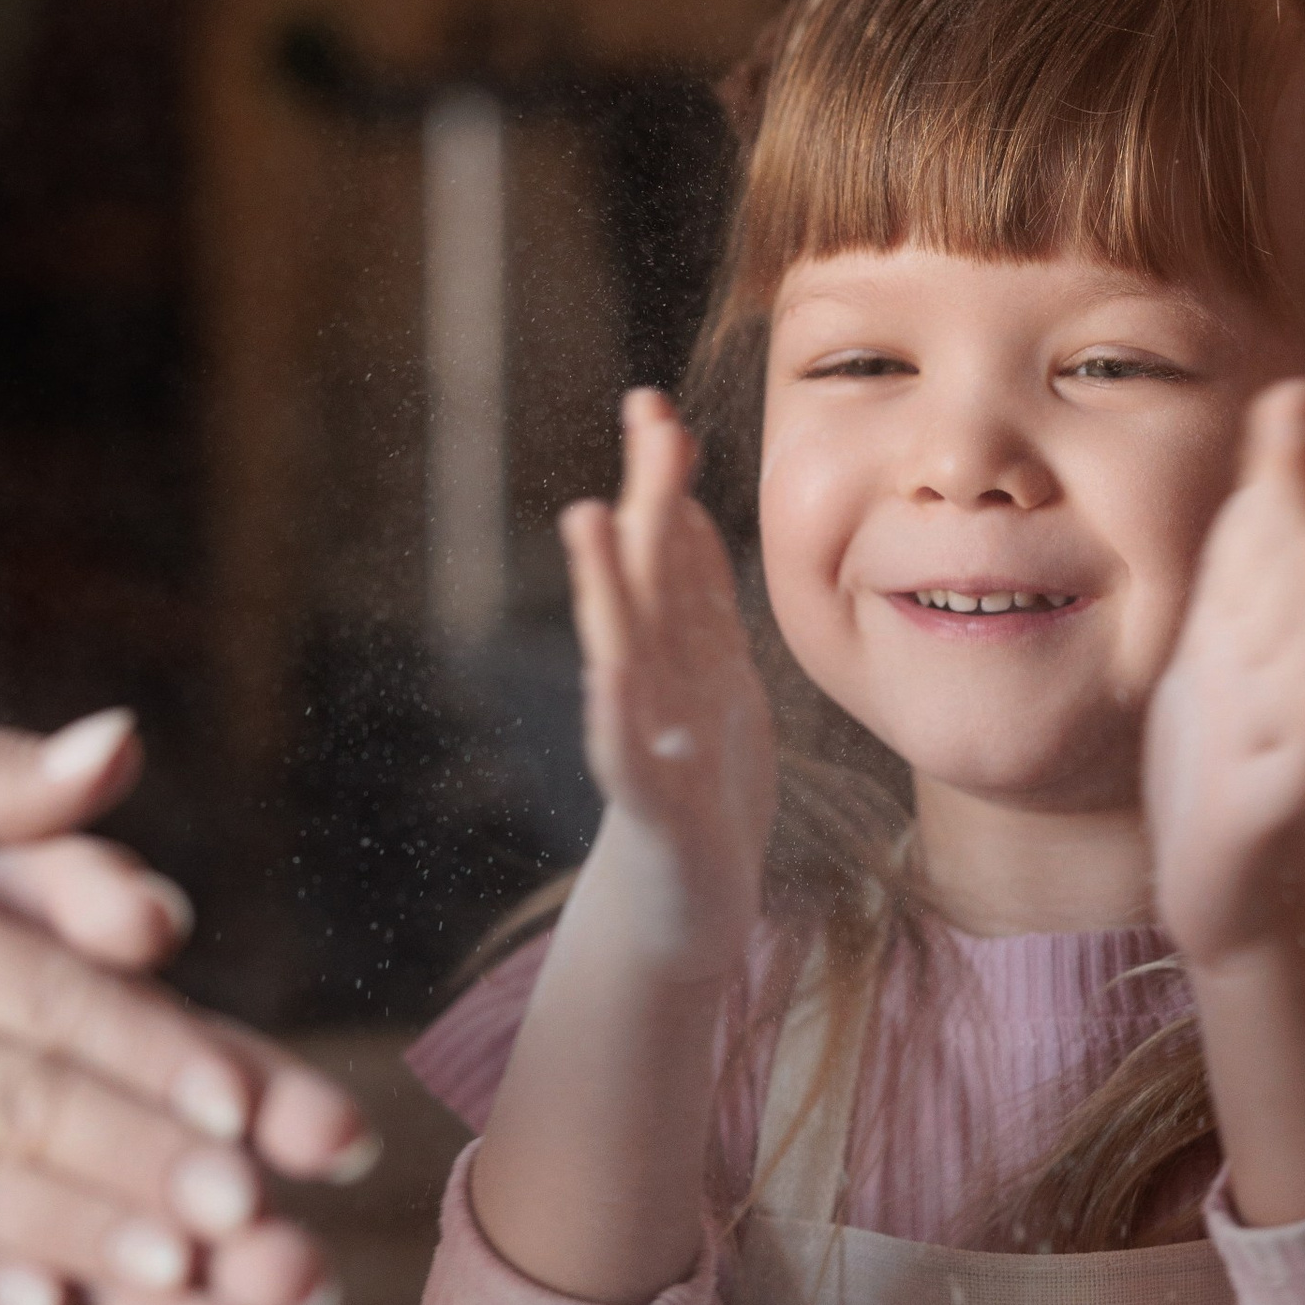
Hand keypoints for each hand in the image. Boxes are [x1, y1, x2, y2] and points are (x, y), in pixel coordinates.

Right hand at [561, 390, 776, 985]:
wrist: (690, 902)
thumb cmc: (703, 782)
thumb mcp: (715, 674)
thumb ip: (698, 594)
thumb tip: (682, 500)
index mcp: (676, 650)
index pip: (668, 549)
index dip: (663, 479)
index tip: (656, 402)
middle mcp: (650, 682)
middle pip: (646, 577)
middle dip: (646, 497)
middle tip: (647, 418)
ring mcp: (643, 740)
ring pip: (623, 649)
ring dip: (605, 585)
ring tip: (589, 520)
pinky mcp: (650, 804)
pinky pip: (626, 752)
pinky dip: (615, 711)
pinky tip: (608, 670)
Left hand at [1145, 378, 1304, 970]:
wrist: (1228, 878)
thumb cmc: (1228, 742)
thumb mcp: (1230, 634)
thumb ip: (1254, 543)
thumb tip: (1275, 429)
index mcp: (1264, 633)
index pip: (1270, 545)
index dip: (1282, 473)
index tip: (1290, 392)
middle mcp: (1283, 673)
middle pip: (1301, 588)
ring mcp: (1281, 740)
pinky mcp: (1270, 807)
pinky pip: (1297, 765)